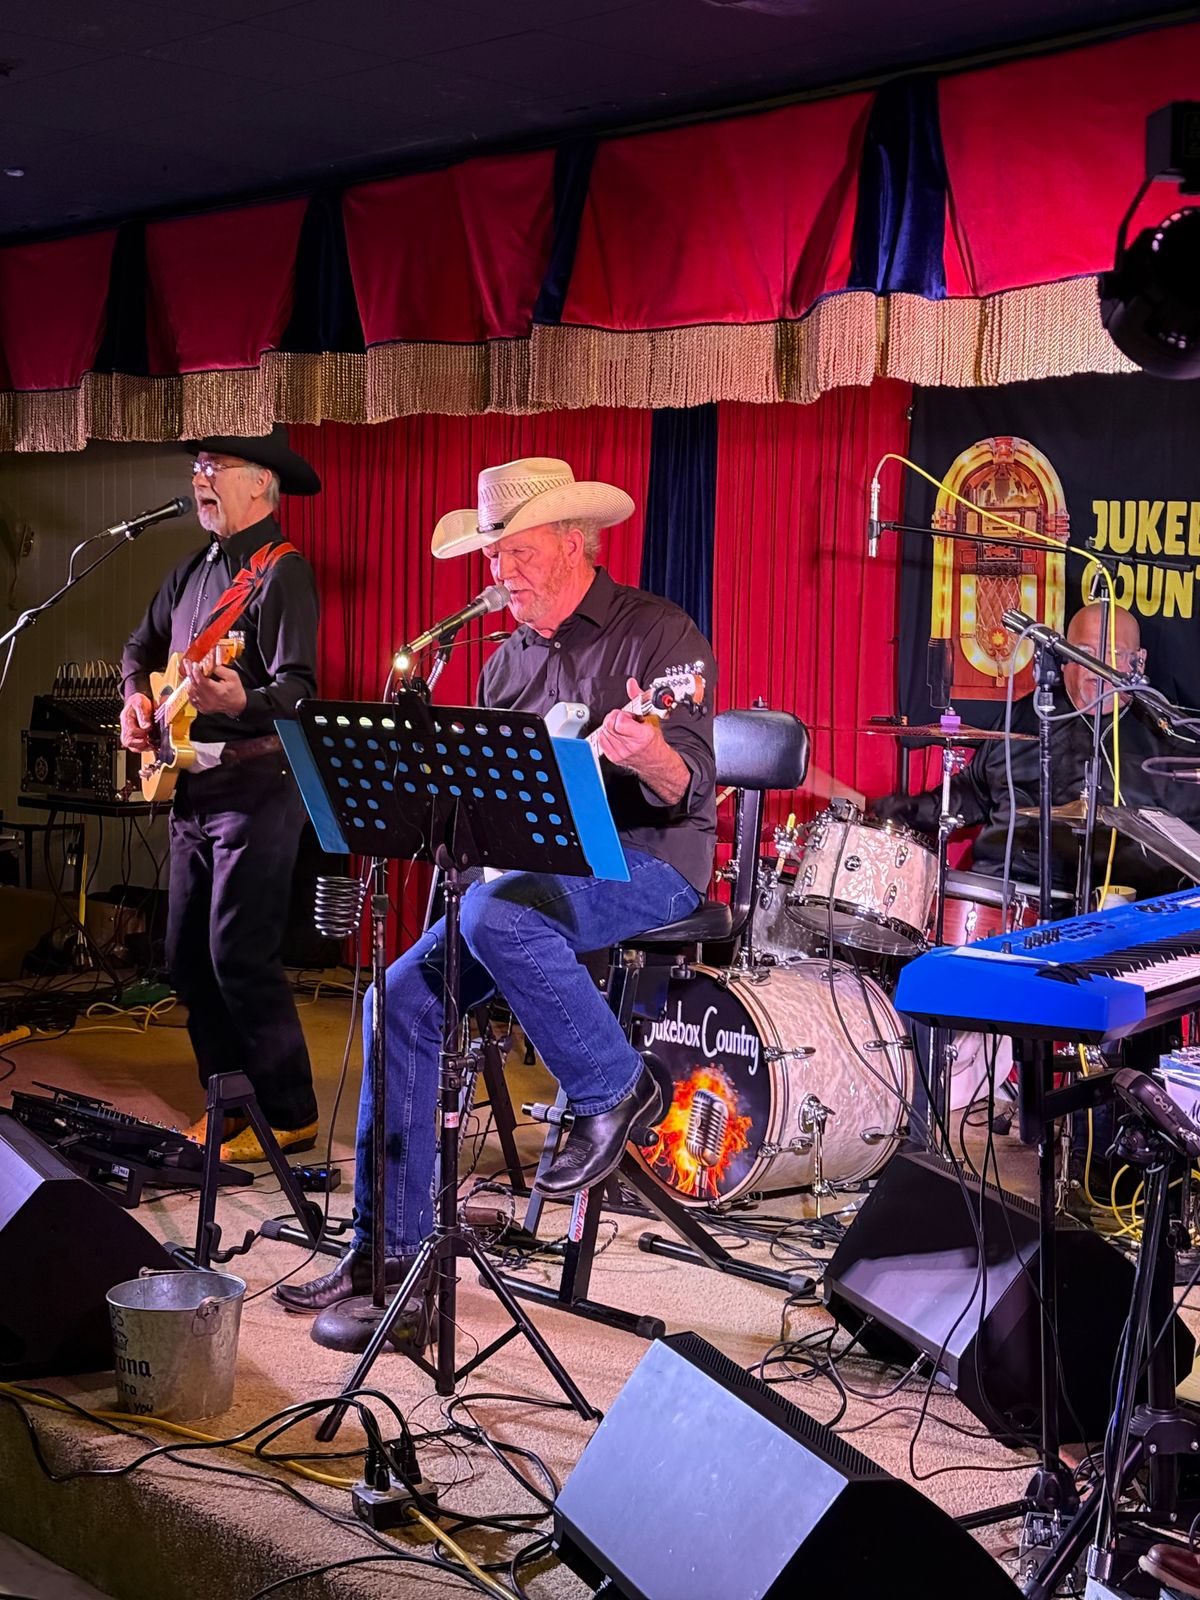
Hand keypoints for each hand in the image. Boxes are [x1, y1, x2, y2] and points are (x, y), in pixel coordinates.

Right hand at [120, 693, 154, 752]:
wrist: (139, 703)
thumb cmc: (139, 702)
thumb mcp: (140, 703)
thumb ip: (143, 714)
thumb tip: (147, 726)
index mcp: (126, 720)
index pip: (131, 732)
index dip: (142, 732)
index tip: (150, 729)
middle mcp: (125, 730)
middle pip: (130, 743)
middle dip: (143, 742)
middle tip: (153, 739)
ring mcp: (129, 736)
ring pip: (134, 748)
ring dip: (145, 746)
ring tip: (154, 742)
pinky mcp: (134, 740)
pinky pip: (138, 749)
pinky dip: (146, 748)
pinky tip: (153, 744)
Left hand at [184, 661, 246, 716]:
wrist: (237, 705)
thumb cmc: (236, 691)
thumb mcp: (232, 677)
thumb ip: (220, 670)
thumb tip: (209, 664)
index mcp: (218, 691)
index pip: (202, 681)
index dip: (196, 672)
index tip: (194, 664)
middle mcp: (210, 700)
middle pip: (194, 685)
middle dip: (190, 673)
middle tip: (187, 664)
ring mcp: (205, 705)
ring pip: (191, 692)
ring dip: (189, 681)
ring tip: (189, 673)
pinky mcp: (203, 708)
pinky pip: (191, 699)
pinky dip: (190, 691)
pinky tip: (191, 684)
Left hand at [593, 677, 690, 804]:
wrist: (655, 760)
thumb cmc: (653, 740)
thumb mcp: (650, 717)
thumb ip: (638, 698)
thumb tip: (631, 684)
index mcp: (642, 736)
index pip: (619, 722)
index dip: (621, 715)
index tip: (628, 716)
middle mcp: (631, 746)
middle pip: (609, 725)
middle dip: (614, 718)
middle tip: (623, 719)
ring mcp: (621, 753)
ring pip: (604, 732)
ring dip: (611, 726)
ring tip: (622, 728)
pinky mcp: (614, 758)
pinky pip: (601, 740)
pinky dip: (606, 734)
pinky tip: (616, 734)